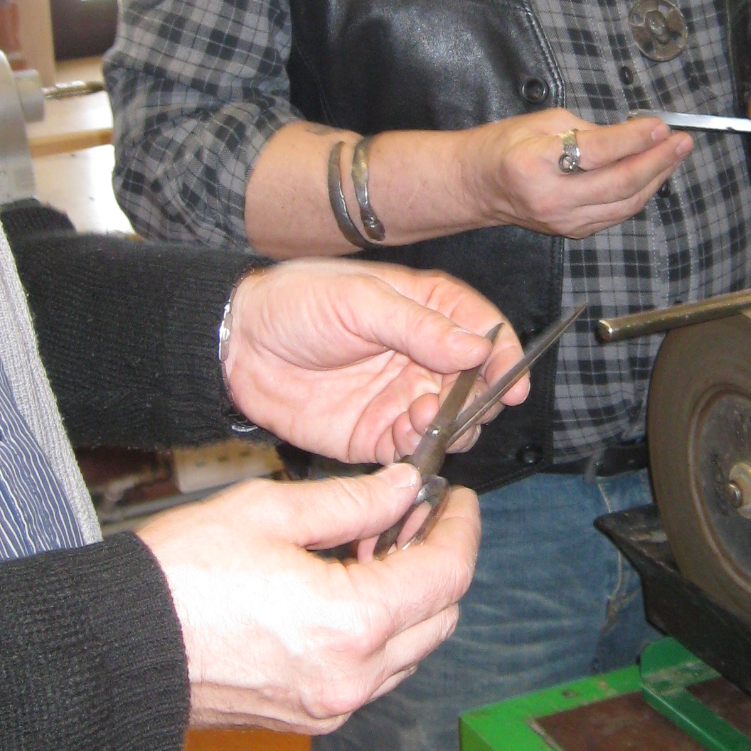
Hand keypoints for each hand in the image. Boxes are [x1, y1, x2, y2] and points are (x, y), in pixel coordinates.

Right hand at [137, 464, 479, 731]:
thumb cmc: (182, 575)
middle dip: (438, 562)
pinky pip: (372, 674)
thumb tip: (405, 487)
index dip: (460, 527)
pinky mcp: (308, 717)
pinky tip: (345, 589)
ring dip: (409, 600)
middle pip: (440, 618)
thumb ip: (353, 501)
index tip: (455, 496)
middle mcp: (354, 676)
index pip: (446, 574)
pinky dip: (378, 632)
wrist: (118, 650)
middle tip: (412, 514)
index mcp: (353, 622)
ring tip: (374, 547)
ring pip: (410, 651)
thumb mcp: (271, 512)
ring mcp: (332, 706)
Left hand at [223, 260, 526, 463]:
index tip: (513, 380)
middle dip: (481, 398)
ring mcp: (401, 398)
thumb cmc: (295, 303)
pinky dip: (421, 449)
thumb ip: (419, 327)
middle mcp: (422, 356)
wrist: (237, 345)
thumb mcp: (359, 301)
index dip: (504, 355)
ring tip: (426, 417)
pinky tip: (407, 436)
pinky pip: (414, 449)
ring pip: (452, 421)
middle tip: (467, 405)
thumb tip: (477, 348)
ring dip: (452, 425)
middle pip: (477, 384)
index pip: (483, 330)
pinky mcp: (376, 435)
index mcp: (426, 309)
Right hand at [463, 109, 691, 238]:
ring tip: (675, 155)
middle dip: (657, 161)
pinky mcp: (572, 232)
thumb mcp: (543, 122)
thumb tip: (632, 135)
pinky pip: (615, 215)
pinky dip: (639, 195)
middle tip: (681, 142)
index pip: (598, 152)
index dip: (634, 138)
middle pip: (619, 184)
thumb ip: (588, 130)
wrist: (476, 186)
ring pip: (624, 204)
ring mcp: (563, 221)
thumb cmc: (505, 146)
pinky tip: (653, 175)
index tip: (660, 125)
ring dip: (656, 179)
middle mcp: (552, 198)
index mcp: (537, 163)